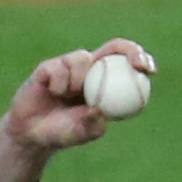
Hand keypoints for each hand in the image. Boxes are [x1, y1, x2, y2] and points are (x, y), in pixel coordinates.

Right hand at [0, 40, 152, 181]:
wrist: (32, 133)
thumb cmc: (63, 133)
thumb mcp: (82, 133)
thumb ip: (93, 124)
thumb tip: (102, 112)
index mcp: (105, 83)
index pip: (127, 65)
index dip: (140, 61)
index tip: (148, 70)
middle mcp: (91, 69)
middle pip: (115, 48)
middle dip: (131, 50)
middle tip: (136, 64)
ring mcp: (69, 65)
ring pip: (82, 58)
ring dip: (78, 79)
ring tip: (66, 95)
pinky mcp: (49, 66)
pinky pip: (58, 67)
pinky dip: (58, 82)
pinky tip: (52, 92)